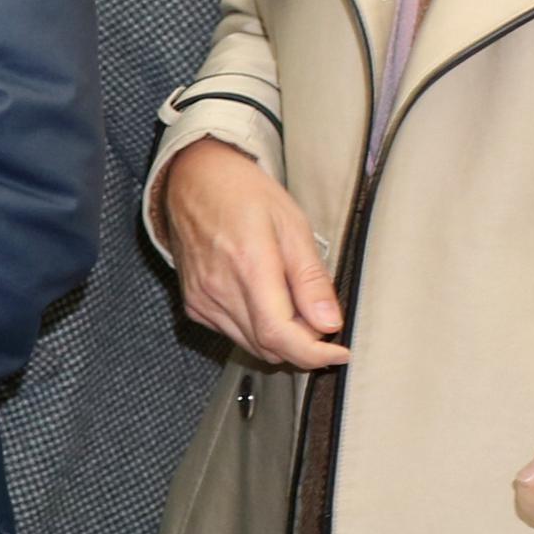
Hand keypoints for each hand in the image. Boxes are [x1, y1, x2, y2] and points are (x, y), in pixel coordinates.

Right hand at [160, 138, 347, 370]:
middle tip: (319, 316)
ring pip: (252, 346)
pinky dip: (257, 329)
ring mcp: (202, 300)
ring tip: (293, 302)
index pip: (280, 335)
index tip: (340, 352)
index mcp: (249, 266)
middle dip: (303, 344)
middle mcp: (219, 289)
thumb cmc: (244, 194)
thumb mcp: (293, 225)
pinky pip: (233, 333)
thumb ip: (311, 278)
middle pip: (269, 347)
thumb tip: (330, 323)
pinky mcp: (194, 304)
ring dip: (281, 338)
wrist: (193, 180)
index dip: (314, 353)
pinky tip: (265, 300)